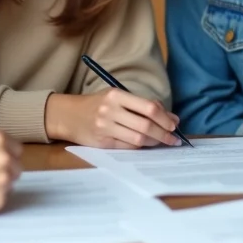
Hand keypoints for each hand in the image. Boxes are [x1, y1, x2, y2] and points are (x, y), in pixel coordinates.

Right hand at [45, 90, 180, 148]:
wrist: (68, 115)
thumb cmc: (97, 104)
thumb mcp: (117, 96)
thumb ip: (141, 105)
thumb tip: (170, 117)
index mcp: (116, 95)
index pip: (148, 107)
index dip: (165, 118)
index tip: (175, 124)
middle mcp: (110, 111)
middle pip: (146, 126)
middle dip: (164, 133)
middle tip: (174, 138)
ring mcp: (105, 128)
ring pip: (138, 139)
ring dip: (155, 142)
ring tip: (163, 141)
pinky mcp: (102, 143)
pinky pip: (128, 147)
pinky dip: (140, 146)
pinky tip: (146, 144)